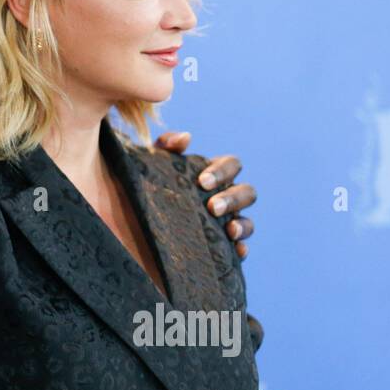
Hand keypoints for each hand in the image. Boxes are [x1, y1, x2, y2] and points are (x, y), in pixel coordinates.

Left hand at [153, 130, 256, 260]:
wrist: (140, 224)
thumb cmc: (152, 185)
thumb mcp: (154, 164)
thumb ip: (166, 146)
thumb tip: (186, 138)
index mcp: (215, 174)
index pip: (231, 164)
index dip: (221, 171)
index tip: (202, 182)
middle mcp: (227, 197)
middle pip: (247, 193)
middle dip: (233, 199)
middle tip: (213, 207)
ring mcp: (229, 223)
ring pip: (248, 222)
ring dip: (242, 225)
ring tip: (229, 230)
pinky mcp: (224, 247)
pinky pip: (241, 249)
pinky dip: (241, 250)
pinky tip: (235, 251)